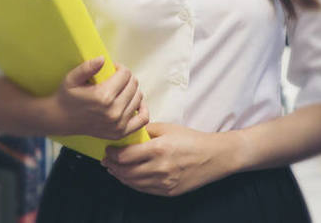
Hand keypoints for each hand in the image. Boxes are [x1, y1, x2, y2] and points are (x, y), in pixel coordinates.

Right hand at [49, 57, 148, 140]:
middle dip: (127, 77)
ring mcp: (118, 124)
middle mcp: (113, 111)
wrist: (60, 119)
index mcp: (103, 96)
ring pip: (138, 98)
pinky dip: (142, 109)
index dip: (120, 68)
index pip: (125, 74)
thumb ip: (87, 67)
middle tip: (116, 78)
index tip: (113, 68)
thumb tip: (103, 59)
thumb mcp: (72, 78)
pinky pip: (142, 119)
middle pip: (133, 85)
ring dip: (132, 90)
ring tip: (121, 88)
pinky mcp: (120, 133)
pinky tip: (134, 102)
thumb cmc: (66, 97)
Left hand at [100, 123, 221, 196]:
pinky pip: (144, 189)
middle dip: (113, 166)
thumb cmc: (191, 140)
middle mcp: (160, 167)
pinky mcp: (168, 191)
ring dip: (120, 176)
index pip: (126, 156)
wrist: (214, 157)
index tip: (108, 149)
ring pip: (133, 182)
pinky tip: (129, 176)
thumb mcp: (168, 128)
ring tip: (114, 169)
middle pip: (126, 171)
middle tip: (106, 160)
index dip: (113, 154)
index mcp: (158, 149)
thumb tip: (129, 132)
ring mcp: (164, 182)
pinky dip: (133, 183)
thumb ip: (147, 130)